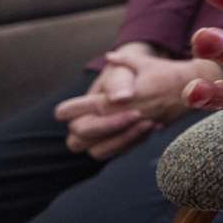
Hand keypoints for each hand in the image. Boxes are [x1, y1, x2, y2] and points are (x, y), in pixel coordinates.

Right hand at [54, 43, 158, 159]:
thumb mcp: (125, 71)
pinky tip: (156, 125)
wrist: (151, 81)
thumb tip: (121, 98)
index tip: (101, 105)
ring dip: (123, 139)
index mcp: (85, 103)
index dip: (73, 112)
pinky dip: (137, 141)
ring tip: (150, 122)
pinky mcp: (119, 144)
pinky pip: (120, 152)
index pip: (66, 112)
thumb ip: (119, 82)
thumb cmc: (130, 73)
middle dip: (107, 127)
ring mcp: (103, 137)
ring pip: (98, 152)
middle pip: (77, 139)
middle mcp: (89, 123)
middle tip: (137, 113)